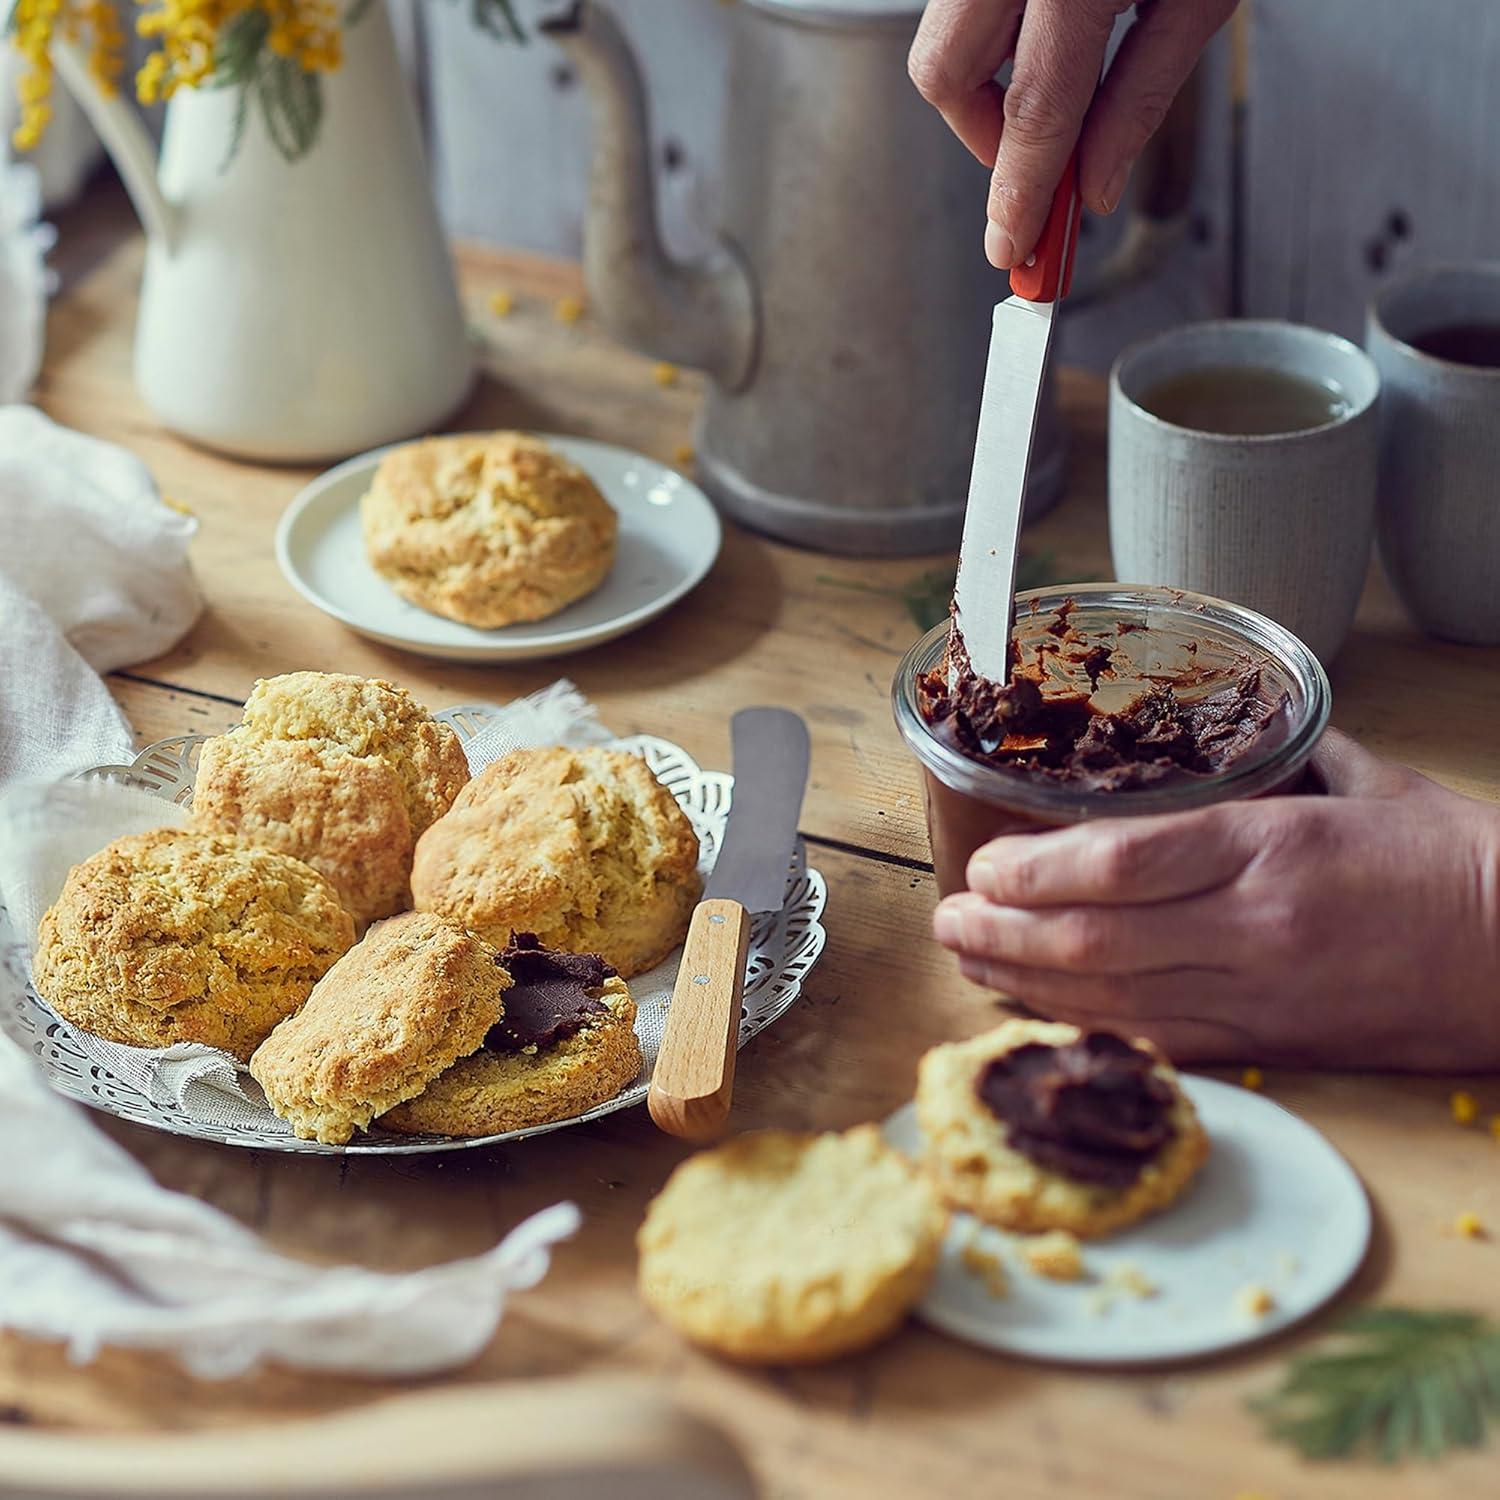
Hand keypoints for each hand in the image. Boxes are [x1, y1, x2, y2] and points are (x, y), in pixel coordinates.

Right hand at [909, 0, 1235, 268]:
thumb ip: (1143, 93)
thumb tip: (1092, 184)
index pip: (1033, 106)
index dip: (1019, 191)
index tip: (1014, 249)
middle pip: (945, 75)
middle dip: (985, 137)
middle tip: (1040, 160)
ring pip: (939, 37)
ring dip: (984, 85)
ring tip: (1053, 83)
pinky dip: (994, 32)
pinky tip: (1047, 28)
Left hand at [932, 730, 1499, 1069]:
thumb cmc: (1461, 863)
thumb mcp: (1373, 786)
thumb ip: (1287, 762)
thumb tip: (1230, 733)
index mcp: (1273, 848)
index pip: (1122, 864)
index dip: (1034, 870)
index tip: (983, 865)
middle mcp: (1253, 927)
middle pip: (1094, 940)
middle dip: (1002, 933)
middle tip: (944, 919)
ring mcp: (1260, 996)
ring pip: (1113, 1000)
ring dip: (1024, 984)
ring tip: (965, 961)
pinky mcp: (1273, 1046)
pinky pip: (1160, 1043)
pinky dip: (1089, 1030)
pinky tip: (1040, 1013)